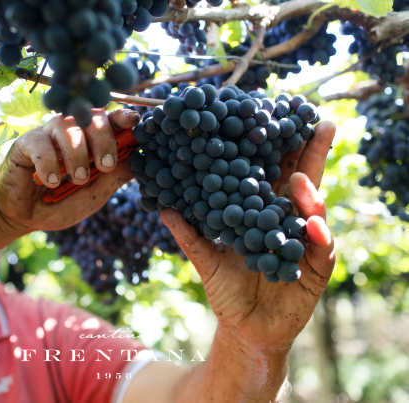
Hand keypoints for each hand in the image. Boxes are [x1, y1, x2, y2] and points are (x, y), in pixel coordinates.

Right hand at [0, 109, 138, 232]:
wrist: (24, 217)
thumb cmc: (60, 203)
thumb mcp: (93, 195)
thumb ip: (112, 179)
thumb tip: (136, 163)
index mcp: (92, 141)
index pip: (110, 121)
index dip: (123, 117)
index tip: (134, 121)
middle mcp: (72, 132)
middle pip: (92, 117)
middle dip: (104, 139)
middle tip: (106, 164)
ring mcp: (49, 135)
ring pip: (68, 127)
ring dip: (78, 154)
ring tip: (78, 178)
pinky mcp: (26, 143)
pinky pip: (41, 143)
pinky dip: (49, 163)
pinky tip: (52, 182)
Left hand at [160, 121, 336, 353]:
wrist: (243, 328)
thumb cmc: (227, 288)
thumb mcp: (205, 258)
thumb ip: (189, 234)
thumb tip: (162, 209)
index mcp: (264, 212)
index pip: (274, 174)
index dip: (278, 148)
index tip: (278, 117)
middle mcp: (288, 222)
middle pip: (304, 183)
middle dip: (313, 154)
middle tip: (321, 123)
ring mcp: (304, 243)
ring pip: (314, 212)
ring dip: (309, 195)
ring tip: (299, 180)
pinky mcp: (314, 269)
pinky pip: (319, 250)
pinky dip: (316, 236)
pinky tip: (311, 224)